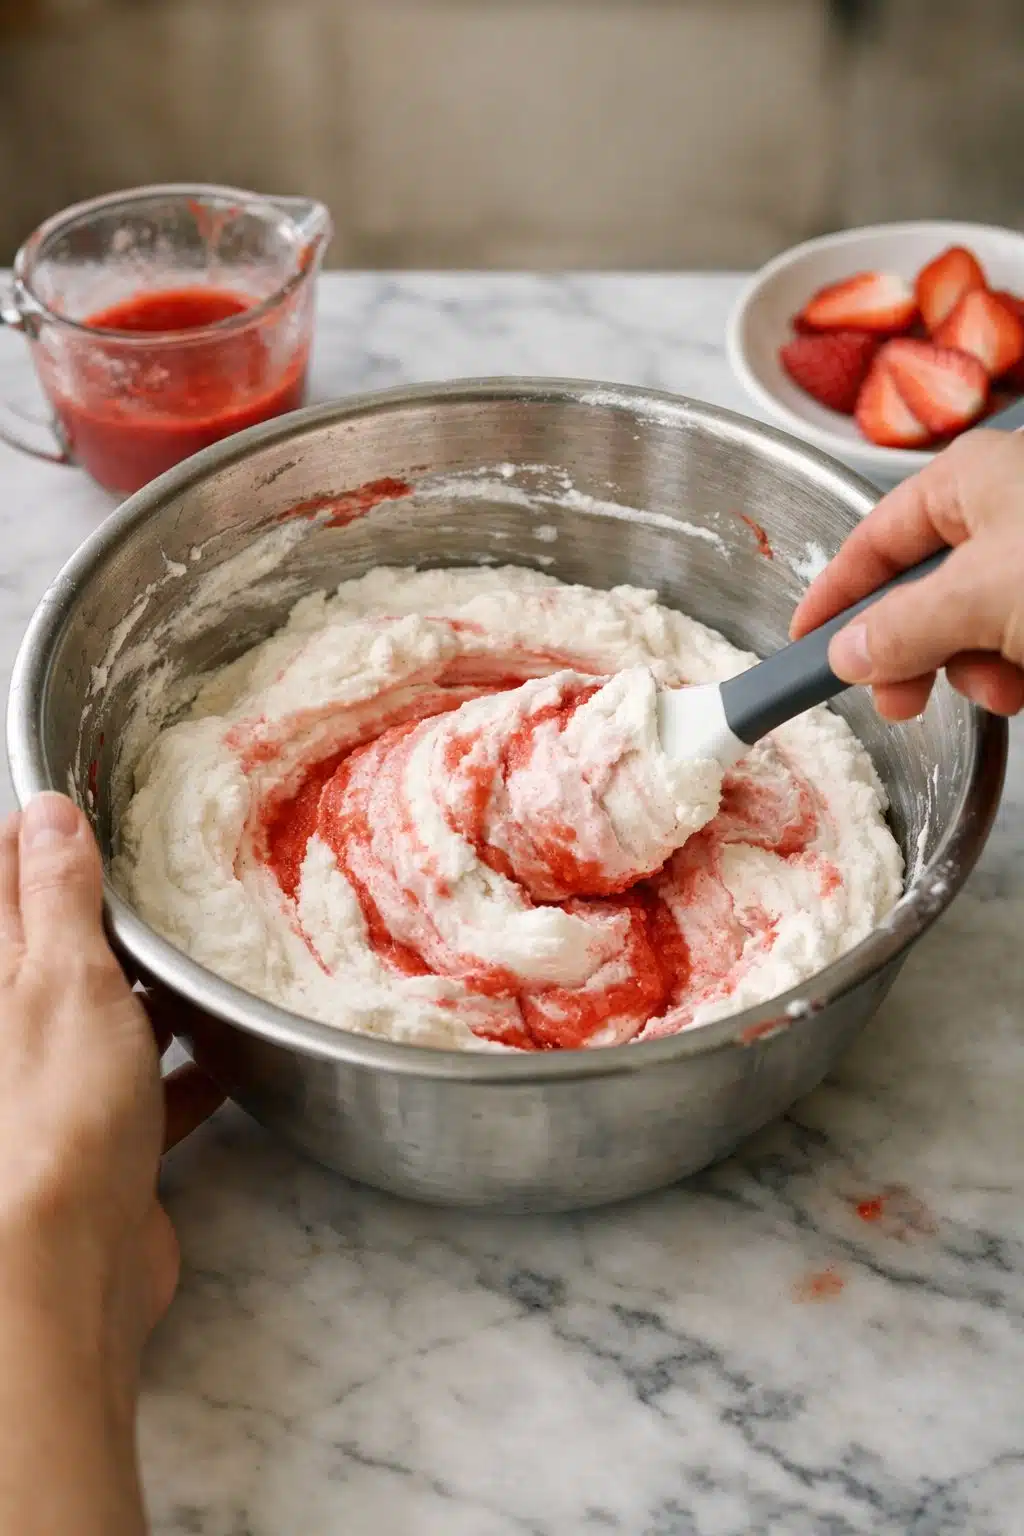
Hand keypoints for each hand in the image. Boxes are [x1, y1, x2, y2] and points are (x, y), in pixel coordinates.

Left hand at [0, 793, 223, 1534]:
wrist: (65, 1262)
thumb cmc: (56, 1109)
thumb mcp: (62, 977)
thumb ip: (57, 894)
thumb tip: (44, 809)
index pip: (8, 879)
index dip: (42, 832)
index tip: (85, 793)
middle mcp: (17, 1025)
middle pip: (60, 947)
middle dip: (110, 908)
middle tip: (168, 860)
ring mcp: (58, 1084)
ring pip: (109, 1013)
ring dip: (154, 987)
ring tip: (212, 945)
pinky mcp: (103, 1138)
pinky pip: (151, 1084)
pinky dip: (188, 1068)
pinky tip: (235, 1051)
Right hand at [790, 428, 1023, 720]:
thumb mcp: (979, 596)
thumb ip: (902, 629)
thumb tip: (845, 653)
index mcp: (967, 478)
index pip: (872, 540)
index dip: (835, 597)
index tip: (804, 644)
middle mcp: (1000, 506)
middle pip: (918, 588)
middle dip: (907, 650)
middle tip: (894, 699)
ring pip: (969, 619)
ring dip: (968, 668)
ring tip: (995, 690)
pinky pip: (1013, 634)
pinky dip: (1009, 668)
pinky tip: (1022, 686)